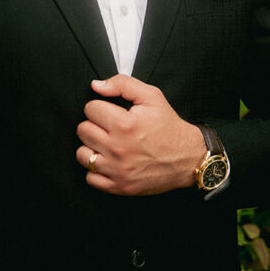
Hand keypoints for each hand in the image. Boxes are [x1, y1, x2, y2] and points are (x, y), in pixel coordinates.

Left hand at [76, 75, 205, 195]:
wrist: (187, 158)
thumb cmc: (168, 126)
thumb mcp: (151, 96)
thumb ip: (122, 84)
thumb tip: (96, 85)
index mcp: (125, 124)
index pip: (90, 109)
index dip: (100, 106)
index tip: (111, 111)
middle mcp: (118, 148)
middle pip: (83, 130)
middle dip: (94, 124)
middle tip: (109, 126)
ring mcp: (117, 170)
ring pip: (82, 154)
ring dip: (91, 146)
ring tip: (106, 143)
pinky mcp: (119, 187)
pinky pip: (90, 178)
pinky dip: (95, 170)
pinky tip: (108, 161)